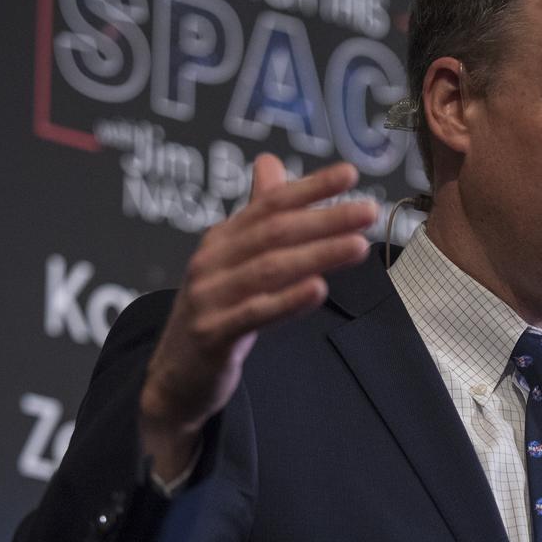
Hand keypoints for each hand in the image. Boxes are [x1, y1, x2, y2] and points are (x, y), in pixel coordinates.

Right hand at [139, 154, 376, 477]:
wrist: (173, 378)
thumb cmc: (213, 315)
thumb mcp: (232, 262)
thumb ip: (255, 218)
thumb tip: (270, 163)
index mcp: (222, 240)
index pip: (270, 205)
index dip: (309, 188)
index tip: (349, 174)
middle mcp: (212, 261)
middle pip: (275, 232)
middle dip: (325, 219)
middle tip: (368, 211)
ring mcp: (209, 297)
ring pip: (269, 269)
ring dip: (317, 255)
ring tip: (358, 247)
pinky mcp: (212, 334)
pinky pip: (254, 314)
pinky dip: (287, 301)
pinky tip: (318, 289)